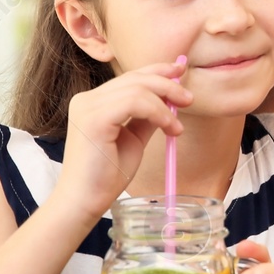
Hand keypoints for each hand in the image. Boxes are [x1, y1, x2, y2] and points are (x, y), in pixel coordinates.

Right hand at [50, 62, 190, 226]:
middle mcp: (87, 99)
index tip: (180, 72)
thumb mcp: (133, 140)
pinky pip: (133, 103)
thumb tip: (169, 101)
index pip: (129, 77)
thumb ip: (146, 119)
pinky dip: (157, 112)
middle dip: (166, 84)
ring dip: (165, 104)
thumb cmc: (106, 176)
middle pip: (134, 78)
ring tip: (176, 127)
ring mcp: (87, 107)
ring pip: (137, 89)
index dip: (156, 71)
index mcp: (93, 102)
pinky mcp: (93, 118)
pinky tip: (168, 127)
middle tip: (188, 98)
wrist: (85, 202)